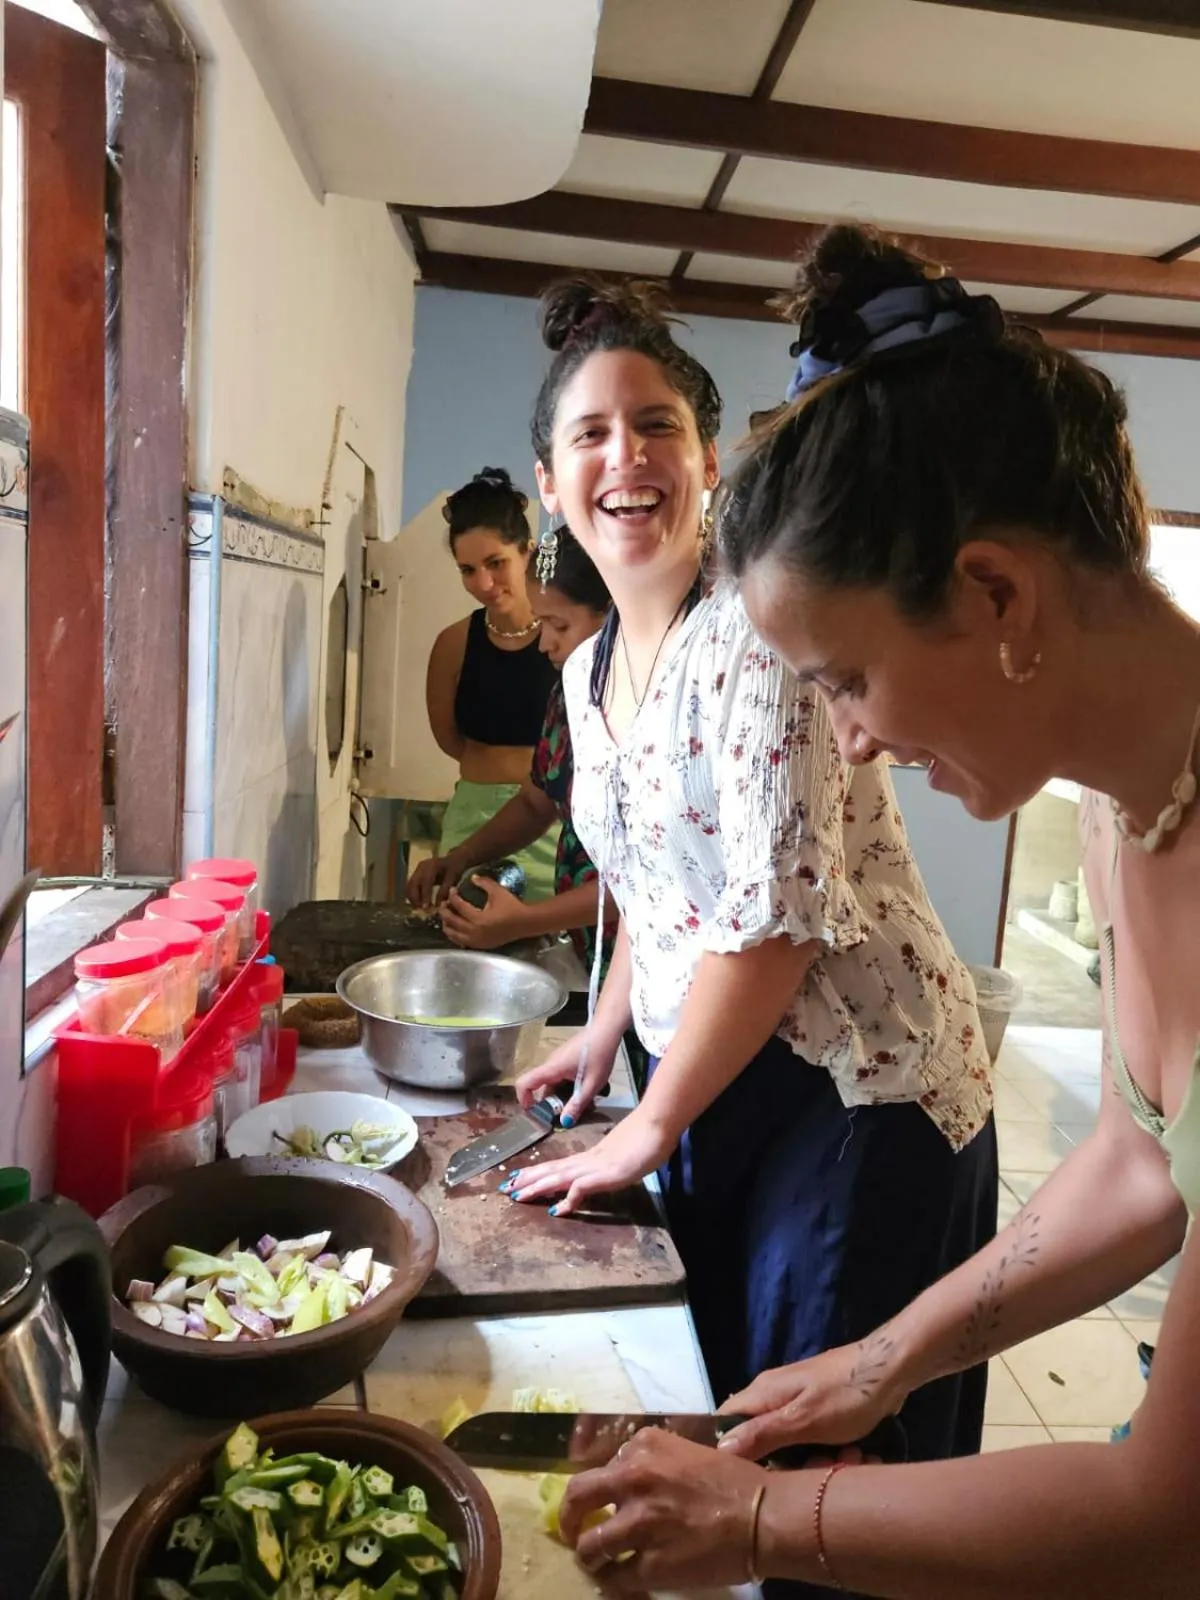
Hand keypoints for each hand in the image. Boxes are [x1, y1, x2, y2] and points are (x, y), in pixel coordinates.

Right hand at [407, 851, 462, 909]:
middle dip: (415, 898)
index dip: (424, 896)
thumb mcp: (453, 878)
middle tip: (420, 910)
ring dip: (412, 898)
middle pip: (413, 884)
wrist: (453, 859)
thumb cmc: (455, 868)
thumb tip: (438, 905)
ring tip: (418, 908)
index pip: (425, 882)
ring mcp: (417, 870)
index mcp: (432, 866)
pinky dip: (413, 895)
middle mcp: (421, 867)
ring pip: (409, 886)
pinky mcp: (416, 874)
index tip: (425, 908)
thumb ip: (445, 890)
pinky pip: (411, 886)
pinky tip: (418, 903)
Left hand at [439, 881, 527, 949]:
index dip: (453, 897)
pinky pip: (461, 941)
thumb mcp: (497, 891)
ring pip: (454, 935)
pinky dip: (454, 935)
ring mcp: (477, 941)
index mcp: (479, 919)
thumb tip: (471, 877)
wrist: (524, 923)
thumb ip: (484, 882)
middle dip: (444, 912)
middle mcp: (475, 932)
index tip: (452, 890)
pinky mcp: (479, 946)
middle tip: (443, 903)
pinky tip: (454, 928)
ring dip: (447, 925)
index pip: (459, 906)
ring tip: (446, 916)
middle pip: (452, 922)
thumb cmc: (511, 906)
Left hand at [501, 1109, 672, 1216]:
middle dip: (529, 1179)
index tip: (520, 1175)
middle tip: (505, 1187)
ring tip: (517, 1195)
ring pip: (560, 1177)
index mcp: (593, 1156)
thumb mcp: (626, 1154)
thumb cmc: (648, 1137)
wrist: (658, 1125)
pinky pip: (581, 1188)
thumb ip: (614, 1162)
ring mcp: (597, 1167)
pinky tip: (556, 1210)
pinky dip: (567, 1199)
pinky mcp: (607, 1175)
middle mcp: (589, 1160)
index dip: (540, 1171)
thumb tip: (608, 1167)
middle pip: (553, 1170)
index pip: (560, 1164)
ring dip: (537, 1187)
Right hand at [515, 1032, 615, 1124]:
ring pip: (553, 1083)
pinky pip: (560, 1076)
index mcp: (552, 1068)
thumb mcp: (592, 1083)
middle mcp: (550, 1064)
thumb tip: (564, 1123)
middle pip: (541, 1087)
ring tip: (582, 1103)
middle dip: (551, 1104)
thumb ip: (578, 1103)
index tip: (534, 1113)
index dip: (523, 1099)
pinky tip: (585, 1089)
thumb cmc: (600, 1054)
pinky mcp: (566, 1058)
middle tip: (569, 1114)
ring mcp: (558, 1060)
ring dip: (563, 1096)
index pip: (525, 1083)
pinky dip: (568, 1086)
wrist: (607, 1029)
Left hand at [560, 1428, 772, 1591]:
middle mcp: (633, 1480)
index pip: (599, 1466)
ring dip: (589, 1555)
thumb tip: (626, 1478)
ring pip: (590, 1545)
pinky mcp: (649, 1565)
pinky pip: (615, 1578)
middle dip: (567, 1518)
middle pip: (577, 1497)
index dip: (597, 1487)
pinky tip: (617, 1581)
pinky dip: (612, 1582)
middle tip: (570, 1530)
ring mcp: (638, 1524)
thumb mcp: (687, 1451)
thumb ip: (652, 1461)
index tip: (596, 1500)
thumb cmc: (734, 1481)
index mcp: (643, 1448)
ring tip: (596, 1561)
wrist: (763, 1517)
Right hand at [715, 1334, 907, 1460]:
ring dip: (815, 1459)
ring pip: (791, 1443)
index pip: (725, 1422)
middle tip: (815, 1471)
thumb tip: (720, 1450)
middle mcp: (773, 1395)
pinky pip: (812, 1438)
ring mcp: (798, 1401)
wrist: (890, 1369)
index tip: (747, 1480)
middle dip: (786, 1463)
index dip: (730, 1452)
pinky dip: (829, 1450)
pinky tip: (853, 1454)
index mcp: (762, 1393)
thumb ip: (762, 1434)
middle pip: (761, 1439)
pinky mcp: (819, 1409)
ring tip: (845, 1462)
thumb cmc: (845, 1396)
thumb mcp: (803, 1421)